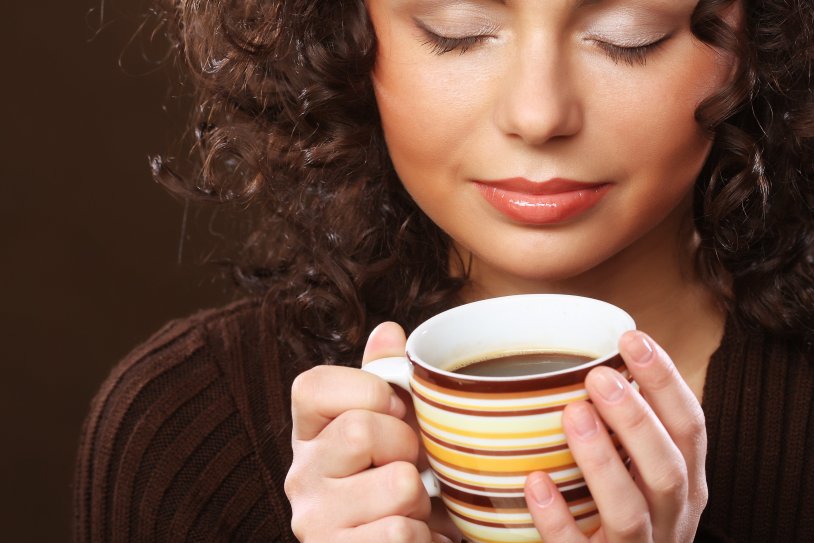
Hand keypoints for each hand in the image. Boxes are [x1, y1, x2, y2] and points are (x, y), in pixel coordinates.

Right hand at [285, 322, 453, 542]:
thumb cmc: (399, 483)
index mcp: (310, 433)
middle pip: (361, 430)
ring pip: (397, 485)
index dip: (368, 391)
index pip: (312, 386)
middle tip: (411, 468)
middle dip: (408, 448)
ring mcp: (314, 522)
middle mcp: (300, 475)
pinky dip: (425, 537)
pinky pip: (401, 533)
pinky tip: (414, 538)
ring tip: (413, 509)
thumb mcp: (396, 428)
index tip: (395, 412)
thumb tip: (388, 331)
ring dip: (423, 500)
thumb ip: (388, 380)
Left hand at [524, 330, 707, 542]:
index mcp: (685, 485)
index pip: (690, 428)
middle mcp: (671, 519)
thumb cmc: (624, 516)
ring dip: (603, 461)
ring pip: (630, 512)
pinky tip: (536, 482)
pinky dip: (558, 518)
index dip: (666, 381)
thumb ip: (631, 433)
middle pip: (667, 469)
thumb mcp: (642, 477)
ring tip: (573, 414)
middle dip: (637, 420)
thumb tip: (601, 360)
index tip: (633, 338)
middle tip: (599, 376)